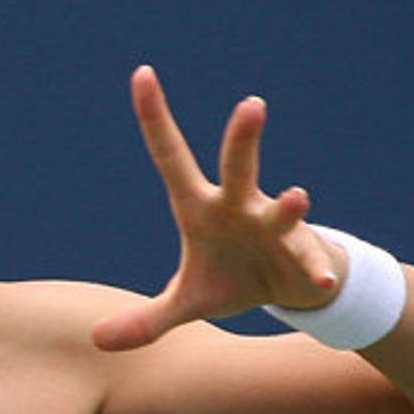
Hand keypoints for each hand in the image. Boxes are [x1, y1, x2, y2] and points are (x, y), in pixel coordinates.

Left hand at [91, 65, 347, 351]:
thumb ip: (145, 321)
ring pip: (281, 209)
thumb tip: (95, 341)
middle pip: (238, 168)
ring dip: (290, 207)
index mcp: (200, 207)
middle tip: (252, 105)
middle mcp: (238, 207)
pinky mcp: (302, 257)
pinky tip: (318, 284)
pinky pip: (308, 263)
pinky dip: (313, 272)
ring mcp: (273, 229)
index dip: (155, 118)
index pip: (171, 156)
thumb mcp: (185, 304)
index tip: (141, 73)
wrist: (290, 290)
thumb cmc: (232, 279)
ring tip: (299, 196)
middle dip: (244, 140)